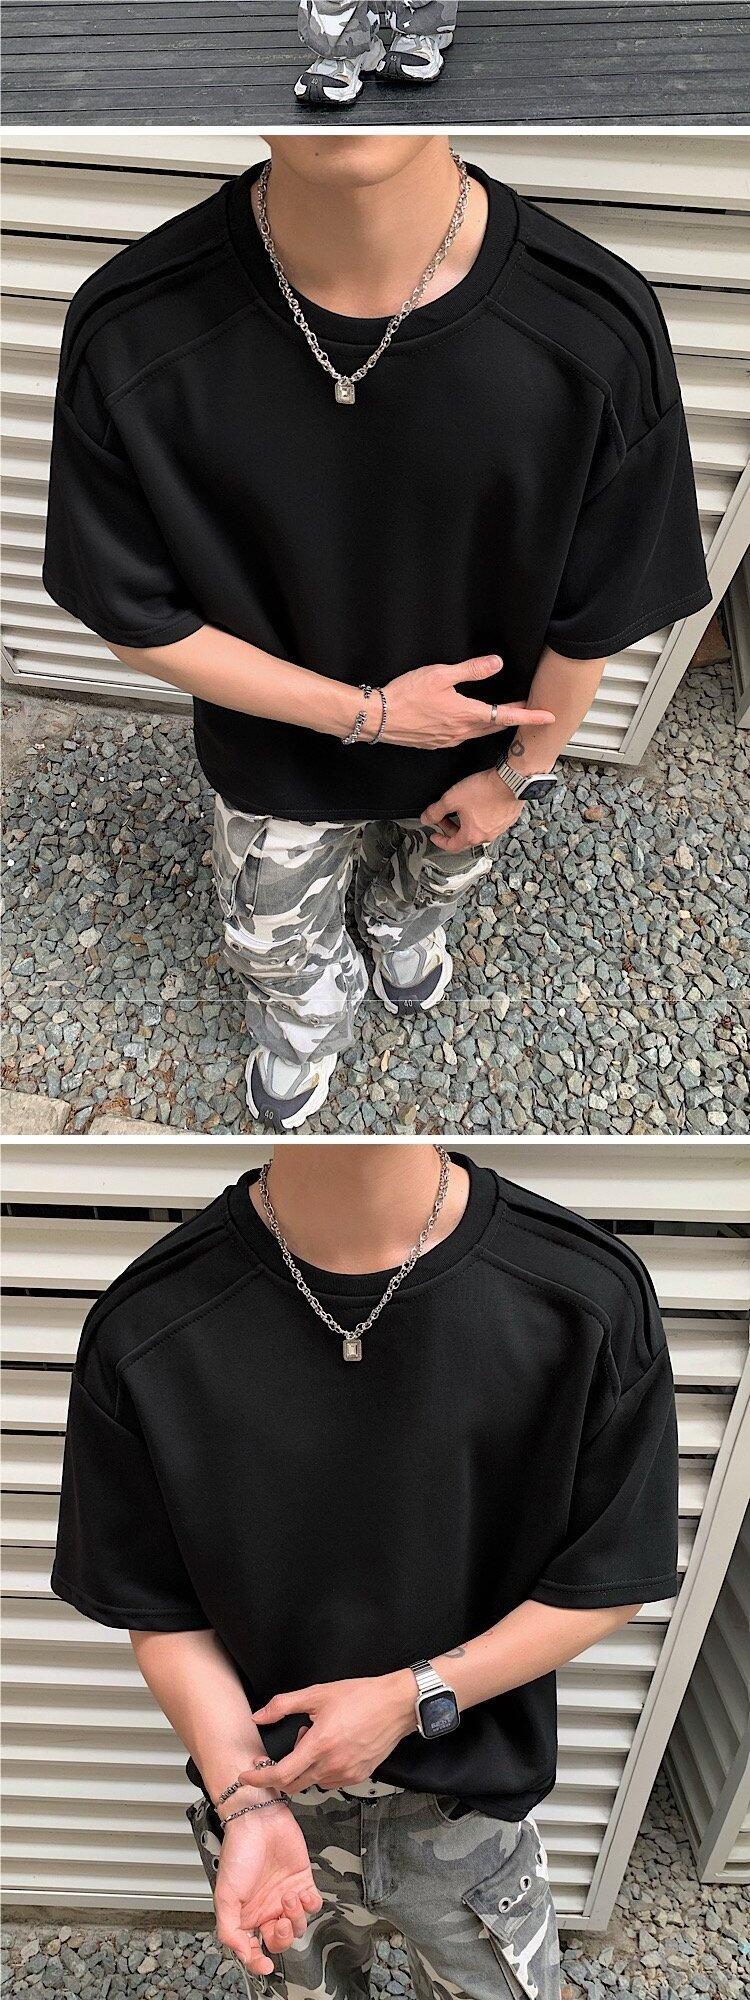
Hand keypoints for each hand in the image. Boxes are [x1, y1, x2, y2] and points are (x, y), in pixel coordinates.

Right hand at [214, 1803, 321, 1976]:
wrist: (258, 1819)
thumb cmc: (239, 1851)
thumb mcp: (225, 1894)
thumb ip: (229, 1928)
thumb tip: (242, 1954)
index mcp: (247, 1915)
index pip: (254, 1949)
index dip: (258, 1962)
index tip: (265, 1966)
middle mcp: (267, 1908)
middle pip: (280, 1940)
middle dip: (282, 1937)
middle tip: (280, 1922)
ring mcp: (285, 1896)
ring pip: (298, 1925)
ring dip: (296, 1917)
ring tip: (288, 1897)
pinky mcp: (302, 1881)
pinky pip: (313, 1905)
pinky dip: (311, 1904)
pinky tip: (302, 1893)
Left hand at [239, 1672, 414, 1795]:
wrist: (396, 1705)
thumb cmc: (360, 1697)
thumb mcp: (317, 1694)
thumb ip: (283, 1705)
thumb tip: (259, 1716)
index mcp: (319, 1745)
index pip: (281, 1774)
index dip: (260, 1778)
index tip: (247, 1776)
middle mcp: (332, 1765)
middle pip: (294, 1785)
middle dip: (279, 1775)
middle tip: (278, 1756)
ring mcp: (346, 1774)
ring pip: (313, 1783)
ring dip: (304, 1769)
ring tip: (314, 1741)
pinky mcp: (358, 1777)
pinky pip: (330, 1781)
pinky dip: (322, 1770)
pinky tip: (329, 1749)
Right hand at [377, 654, 553, 749]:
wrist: (378, 718)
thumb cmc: (406, 695)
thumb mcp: (440, 675)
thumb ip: (470, 670)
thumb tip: (496, 663)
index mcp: (466, 714)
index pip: (506, 715)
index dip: (530, 715)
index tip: (549, 717)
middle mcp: (461, 731)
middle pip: (496, 726)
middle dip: (514, 718)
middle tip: (529, 709)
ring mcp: (449, 740)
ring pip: (480, 732)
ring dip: (494, 724)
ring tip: (504, 714)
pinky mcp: (437, 743)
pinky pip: (463, 736)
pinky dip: (474, 729)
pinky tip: (470, 721)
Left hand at [421, 768, 524, 851]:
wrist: (511, 781)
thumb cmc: (485, 791)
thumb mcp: (452, 799)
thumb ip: (436, 811)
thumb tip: (425, 818)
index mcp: (471, 836)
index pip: (451, 846)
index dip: (440, 841)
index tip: (435, 835)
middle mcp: (486, 836)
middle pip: (464, 838)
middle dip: (451, 828)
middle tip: (444, 817)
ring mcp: (499, 829)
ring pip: (478, 830)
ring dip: (466, 823)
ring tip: (462, 810)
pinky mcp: (507, 820)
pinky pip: (490, 823)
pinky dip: (481, 818)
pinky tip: (479, 806)